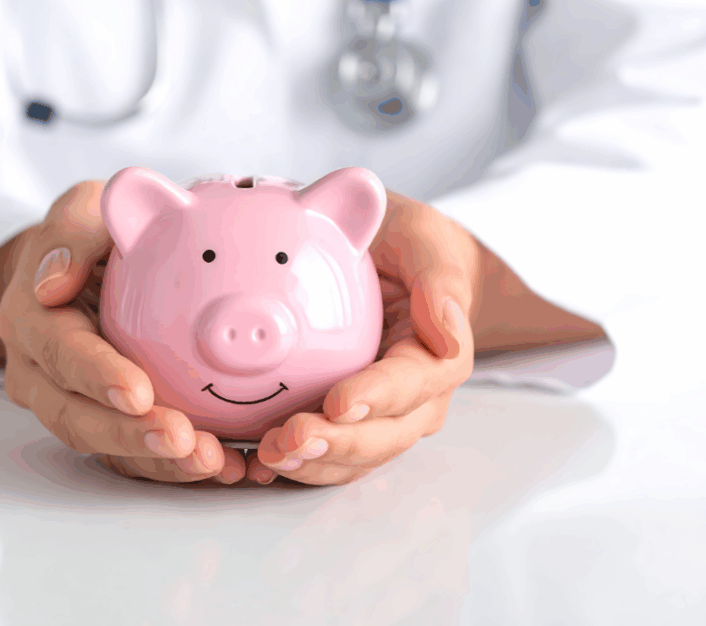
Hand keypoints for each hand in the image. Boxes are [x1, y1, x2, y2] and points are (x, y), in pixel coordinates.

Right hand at [0, 181, 246, 484]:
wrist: (90, 267)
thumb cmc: (92, 237)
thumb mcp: (82, 211)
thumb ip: (71, 234)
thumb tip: (51, 283)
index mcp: (29, 322)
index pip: (58, 355)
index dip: (96, 377)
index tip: (140, 392)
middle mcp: (40, 373)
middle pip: (77, 417)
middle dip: (130, 436)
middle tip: (186, 442)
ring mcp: (70, 403)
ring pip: (106, 445)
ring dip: (158, 461)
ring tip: (213, 463)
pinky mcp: (104, 422)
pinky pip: (133, 455)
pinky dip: (174, 466)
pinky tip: (224, 466)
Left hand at [247, 191, 479, 485]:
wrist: (396, 266)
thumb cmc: (408, 248)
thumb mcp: (424, 240)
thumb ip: (438, 279)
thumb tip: (449, 334)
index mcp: (439, 355)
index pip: (412, 383)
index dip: (377, 397)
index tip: (339, 402)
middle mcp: (417, 398)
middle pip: (385, 435)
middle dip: (339, 444)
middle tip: (292, 440)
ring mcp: (383, 417)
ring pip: (356, 458)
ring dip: (314, 464)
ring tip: (269, 456)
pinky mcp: (349, 425)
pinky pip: (328, 457)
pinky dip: (296, 465)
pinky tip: (256, 464)